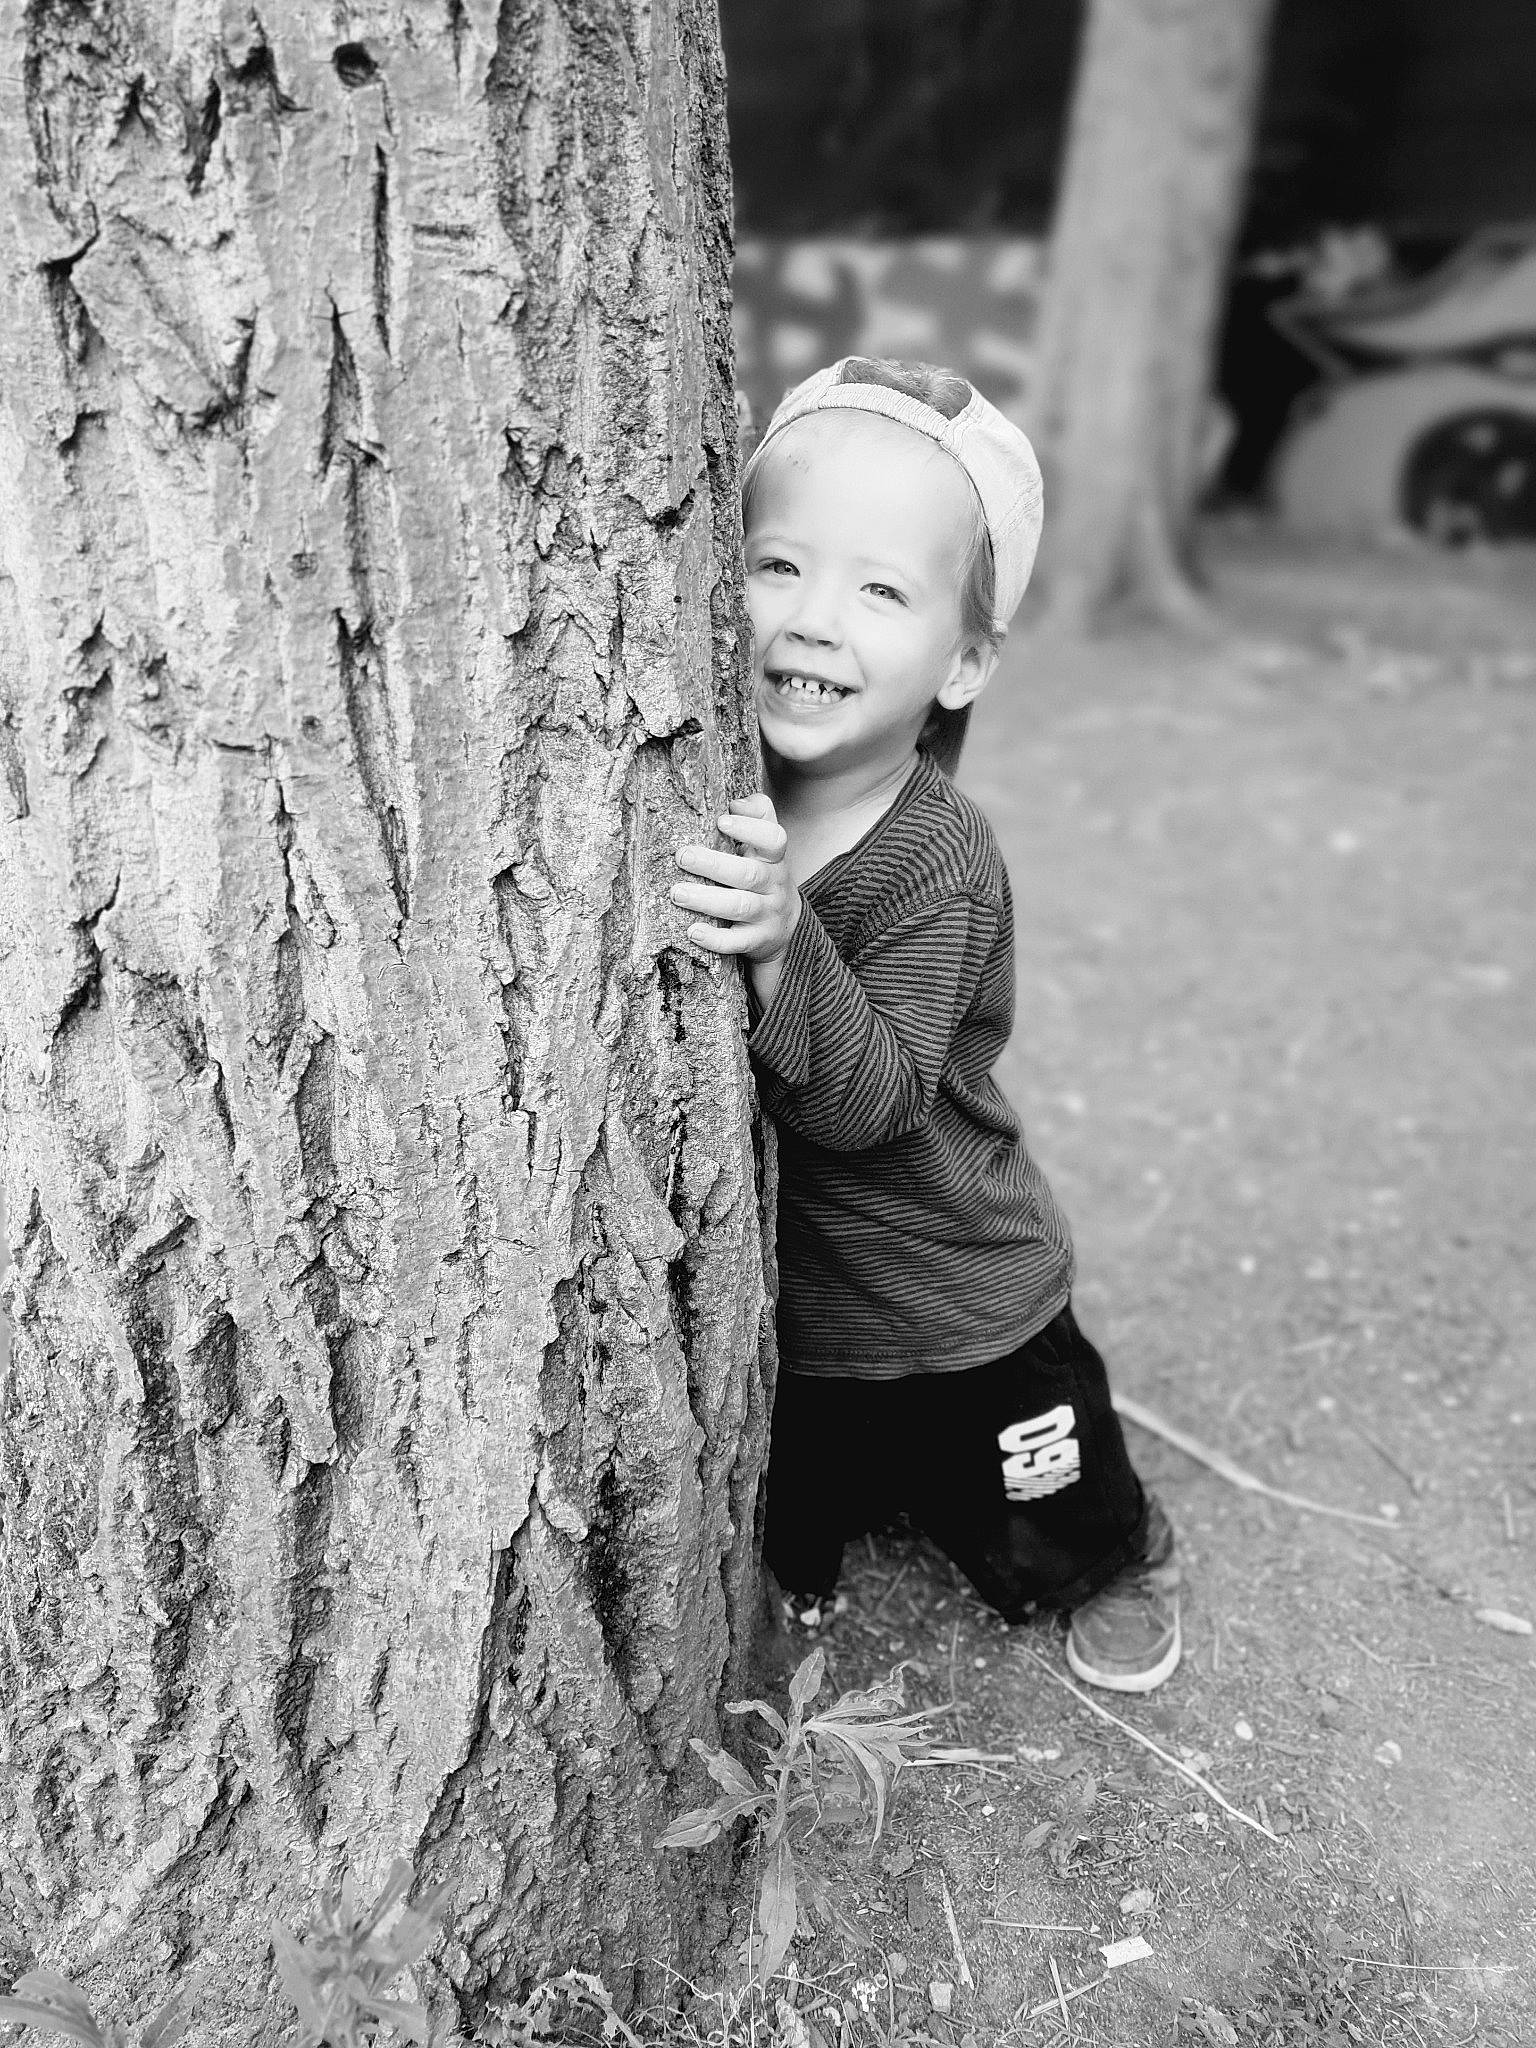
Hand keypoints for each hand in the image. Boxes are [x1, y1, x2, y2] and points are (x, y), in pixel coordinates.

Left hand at [671, 793, 801, 964]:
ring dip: (706, 900)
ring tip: (677, 893)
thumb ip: (757, 816)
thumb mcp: (767, 847)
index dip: (749, 829)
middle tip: (682, 856)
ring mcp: (767, 915)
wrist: (786, 927)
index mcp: (774, 859)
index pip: (773, 840)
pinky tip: (692, 931)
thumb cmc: (764, 876)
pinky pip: (737, 942)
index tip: (721, 821)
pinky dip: (715, 939)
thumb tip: (735, 803)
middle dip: (713, 865)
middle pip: (748, 874)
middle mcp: (773, 885)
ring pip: (739, 907)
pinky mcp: (757, 941)